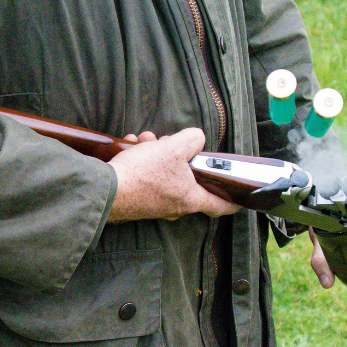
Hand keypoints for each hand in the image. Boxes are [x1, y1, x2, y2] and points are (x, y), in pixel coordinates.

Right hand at [107, 128, 240, 221]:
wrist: (106, 190)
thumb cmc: (143, 173)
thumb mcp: (174, 148)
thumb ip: (193, 140)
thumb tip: (196, 140)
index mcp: (191, 198)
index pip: (220, 205)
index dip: (232, 201)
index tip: (240, 198)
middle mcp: (175, 206)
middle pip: (188, 179)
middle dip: (179, 156)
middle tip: (168, 143)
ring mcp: (155, 205)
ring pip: (165, 174)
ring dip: (156, 153)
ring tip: (143, 141)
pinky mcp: (138, 201)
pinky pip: (147, 177)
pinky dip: (141, 161)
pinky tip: (130, 147)